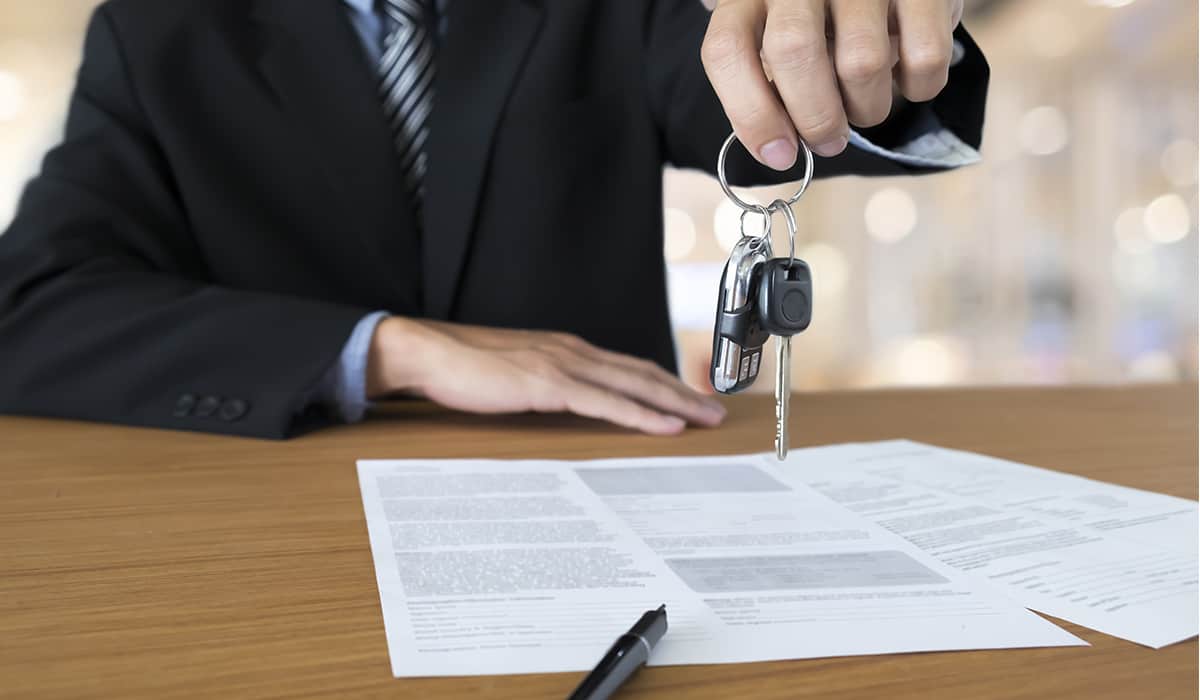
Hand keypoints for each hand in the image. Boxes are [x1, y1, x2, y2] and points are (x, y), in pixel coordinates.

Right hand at [366, 317, 726, 434]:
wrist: (429, 353)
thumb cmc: (465, 368)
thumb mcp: (516, 376)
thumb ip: (546, 386)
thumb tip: (568, 408)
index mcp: (566, 350)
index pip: (627, 367)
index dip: (663, 383)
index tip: (690, 400)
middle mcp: (573, 351)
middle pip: (642, 372)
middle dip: (682, 393)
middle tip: (715, 413)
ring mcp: (563, 364)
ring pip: (633, 384)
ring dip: (674, 403)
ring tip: (703, 419)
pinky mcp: (548, 383)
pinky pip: (605, 402)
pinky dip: (640, 413)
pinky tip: (664, 425)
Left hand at [702, 0, 963, 166]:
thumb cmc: (822, 19)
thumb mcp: (778, 38)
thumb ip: (767, 84)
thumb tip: (776, 146)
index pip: (727, 50)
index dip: (751, 114)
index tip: (778, 154)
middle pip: (793, 52)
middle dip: (814, 119)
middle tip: (829, 142)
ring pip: (861, 62)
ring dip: (867, 108)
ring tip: (866, 106)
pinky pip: (924, 55)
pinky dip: (919, 87)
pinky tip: (907, 78)